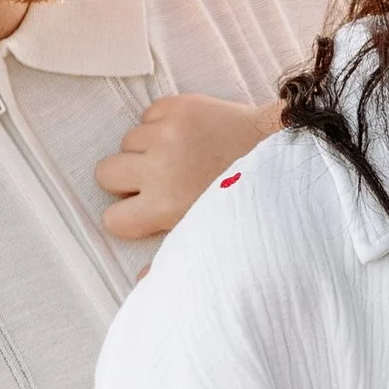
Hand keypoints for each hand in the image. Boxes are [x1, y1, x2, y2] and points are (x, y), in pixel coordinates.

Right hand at [95, 94, 279, 241]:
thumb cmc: (247, 201)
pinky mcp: (178, 106)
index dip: (128, 216)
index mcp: (163, 205)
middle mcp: (159, 167)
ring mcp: (167, 133)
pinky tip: (187, 137)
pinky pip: (148, 116)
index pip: (112, 218)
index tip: (145, 211)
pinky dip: (161, 124)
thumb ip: (173, 257)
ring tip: (178, 158)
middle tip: (155, 182)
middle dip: (126, 180)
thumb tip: (142, 282)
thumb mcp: (210, 236)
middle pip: (105, 173)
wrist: (282, 153)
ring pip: (127, 142)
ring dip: (146, 150)